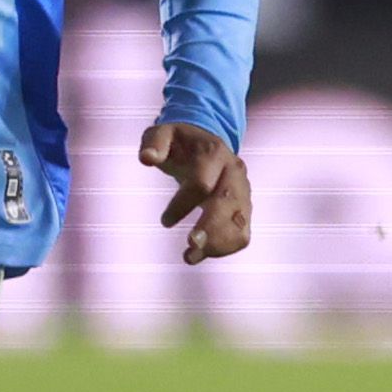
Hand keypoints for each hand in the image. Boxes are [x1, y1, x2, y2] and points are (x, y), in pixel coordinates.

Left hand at [140, 122, 251, 263]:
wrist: (207, 142)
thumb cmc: (180, 143)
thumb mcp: (163, 134)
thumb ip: (154, 143)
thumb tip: (146, 158)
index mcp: (214, 153)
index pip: (202, 184)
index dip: (182, 205)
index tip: (164, 221)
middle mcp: (235, 172)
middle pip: (229, 204)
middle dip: (210, 229)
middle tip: (190, 246)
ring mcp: (244, 191)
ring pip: (240, 224)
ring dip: (217, 245)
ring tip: (190, 257)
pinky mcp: (245, 208)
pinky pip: (242, 234)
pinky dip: (224, 249)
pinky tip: (200, 255)